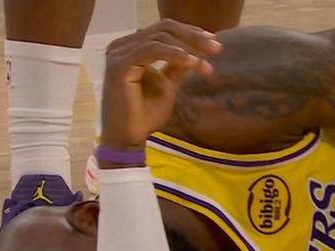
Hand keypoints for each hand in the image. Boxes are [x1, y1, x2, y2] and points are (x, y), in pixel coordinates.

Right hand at [100, 19, 222, 151]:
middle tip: (216, 47)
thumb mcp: (167, 86)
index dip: (190, 34)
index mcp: (131, 48)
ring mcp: (118, 53)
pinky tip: (191, 62)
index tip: (214, 45)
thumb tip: (197, 53)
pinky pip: (151, 50)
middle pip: (163, 28)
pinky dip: (173, 53)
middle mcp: (121, 46)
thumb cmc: (144, 116)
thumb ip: (177, 67)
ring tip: (205, 60)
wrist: (128, 139)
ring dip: (187, 46)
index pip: (164, 31)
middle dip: (193, 36)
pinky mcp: (119, 65)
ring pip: (159, 37)